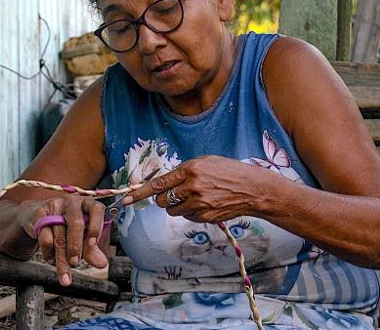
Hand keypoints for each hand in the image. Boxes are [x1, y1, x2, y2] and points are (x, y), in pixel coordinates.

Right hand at [18, 196, 107, 285]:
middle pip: (76, 223)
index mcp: (88, 204)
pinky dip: (49, 252)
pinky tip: (51, 260)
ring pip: (59, 235)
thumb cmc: (66, 225)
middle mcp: (72, 202)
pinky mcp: (40, 214)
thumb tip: (102, 264)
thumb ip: (91, 249)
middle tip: (75, 262)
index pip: (97, 209)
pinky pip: (45, 236)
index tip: (93, 244)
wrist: (38, 216)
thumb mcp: (82, 235)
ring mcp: (55, 206)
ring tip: (64, 273)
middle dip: (76, 246)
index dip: (96, 226)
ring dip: (62, 258)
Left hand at [122, 155, 273, 221]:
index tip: (127, 199)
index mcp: (190, 169)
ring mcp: (199, 203)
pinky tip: (205, 204)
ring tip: (195, 197)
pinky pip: (187, 217)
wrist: (252, 189)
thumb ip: (184, 171)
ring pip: (173, 211)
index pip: (158, 183)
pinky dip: (191, 212)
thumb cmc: (229, 171)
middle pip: (162, 201)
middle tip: (174, 194)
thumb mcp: (205, 162)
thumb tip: (164, 183)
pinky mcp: (205, 216)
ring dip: (177, 206)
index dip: (140, 193)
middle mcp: (192, 187)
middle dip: (162, 199)